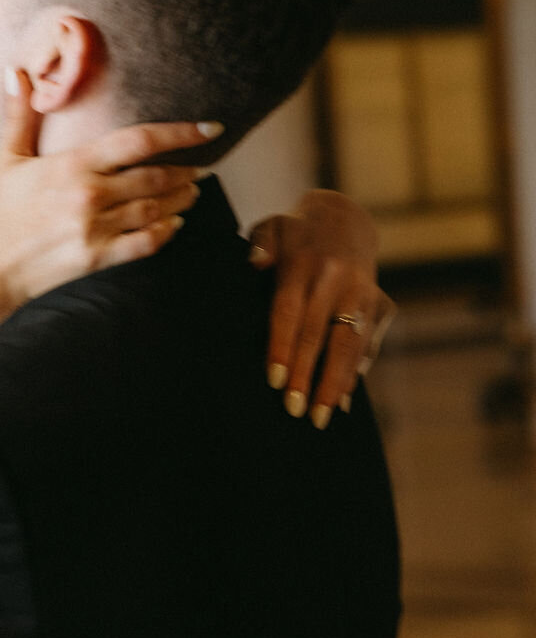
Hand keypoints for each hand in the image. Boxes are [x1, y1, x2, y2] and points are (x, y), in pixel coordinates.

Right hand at [0, 70, 216, 318]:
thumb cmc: (3, 211)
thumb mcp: (10, 158)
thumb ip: (21, 114)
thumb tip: (16, 72)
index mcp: (74, 164)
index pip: (139, 140)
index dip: (180, 132)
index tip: (210, 128)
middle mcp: (90, 194)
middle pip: (156, 176)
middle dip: (185, 171)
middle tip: (200, 166)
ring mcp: (97, 228)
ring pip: (156, 209)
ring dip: (181, 199)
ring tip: (192, 191)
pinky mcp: (99, 258)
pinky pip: (146, 242)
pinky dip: (167, 231)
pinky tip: (175, 223)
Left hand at [249, 190, 394, 428]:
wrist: (346, 219)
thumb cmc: (295, 232)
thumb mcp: (272, 227)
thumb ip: (260, 244)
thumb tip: (256, 264)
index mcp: (303, 261)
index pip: (290, 310)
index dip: (283, 346)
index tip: (275, 381)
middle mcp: (336, 278)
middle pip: (319, 333)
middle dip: (308, 375)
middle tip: (294, 410)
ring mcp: (362, 292)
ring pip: (348, 343)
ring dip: (335, 382)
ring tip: (321, 417)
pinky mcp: (380, 303)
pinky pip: (368, 343)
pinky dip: (356, 372)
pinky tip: (342, 400)